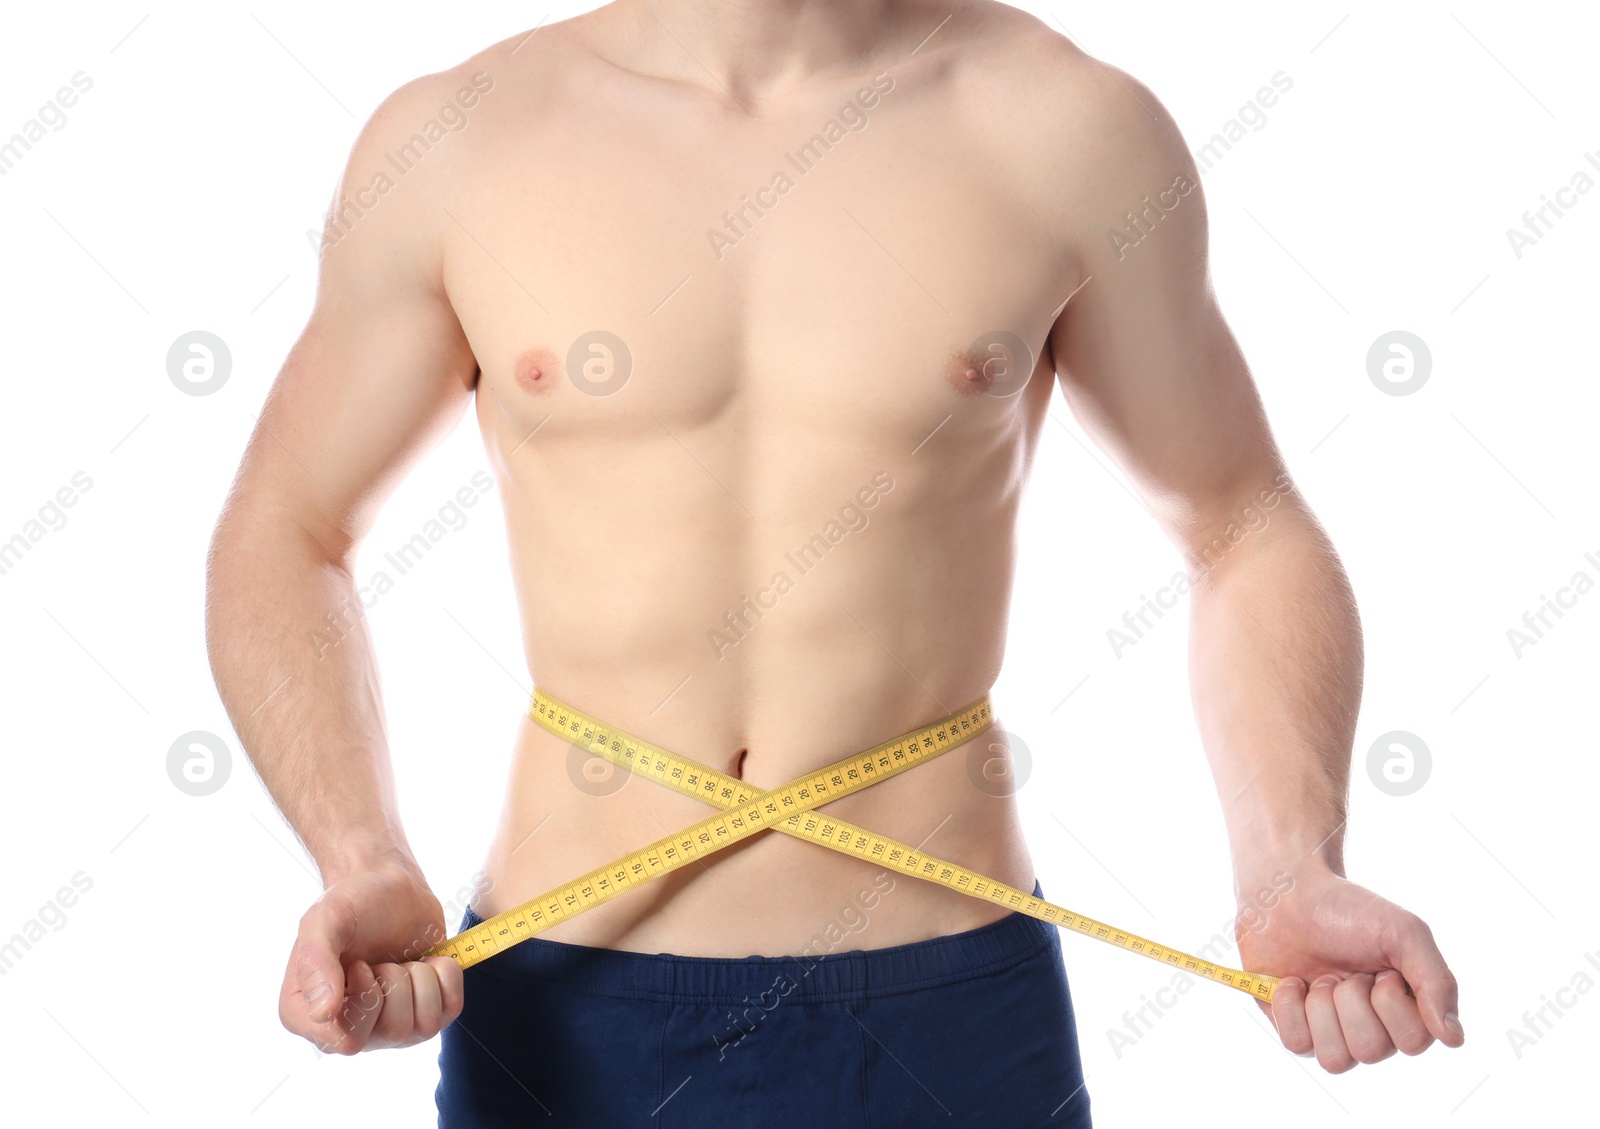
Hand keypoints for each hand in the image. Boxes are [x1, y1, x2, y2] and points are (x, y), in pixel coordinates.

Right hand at [278, 859, 465, 1054]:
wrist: (390, 886)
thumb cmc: (351, 903)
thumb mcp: (323, 920)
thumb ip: (316, 963)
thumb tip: (322, 1015)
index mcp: (309, 1017)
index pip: (348, 1042)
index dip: (364, 998)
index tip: (359, 963)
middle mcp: (348, 1029)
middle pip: (394, 1031)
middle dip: (396, 980)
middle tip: (381, 959)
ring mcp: (391, 1026)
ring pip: (426, 1026)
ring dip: (420, 977)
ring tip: (401, 960)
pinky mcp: (426, 1012)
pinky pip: (451, 1009)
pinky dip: (445, 974)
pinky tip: (425, 959)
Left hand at [1237, 868, 1462, 1072]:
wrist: (1288, 892)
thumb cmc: (1348, 910)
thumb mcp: (1404, 933)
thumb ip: (1437, 983)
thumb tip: (1454, 1039)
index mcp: (1406, 1009)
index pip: (1413, 1042)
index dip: (1390, 1002)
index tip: (1380, 969)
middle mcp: (1373, 1027)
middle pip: (1371, 1051)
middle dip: (1351, 1000)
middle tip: (1345, 971)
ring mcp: (1332, 1032)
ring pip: (1335, 1060)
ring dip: (1322, 1009)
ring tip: (1321, 978)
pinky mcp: (1295, 1028)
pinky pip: (1297, 1046)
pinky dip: (1290, 1008)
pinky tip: (1293, 982)